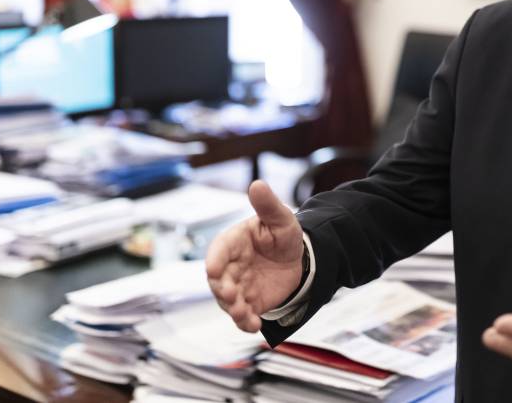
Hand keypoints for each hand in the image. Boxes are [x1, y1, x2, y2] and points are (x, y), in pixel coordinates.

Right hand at [205, 181, 304, 331]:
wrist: (298, 260)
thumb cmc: (282, 235)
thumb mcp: (281, 219)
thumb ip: (268, 205)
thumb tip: (257, 184)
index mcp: (233, 242)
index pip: (219, 250)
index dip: (215, 259)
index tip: (213, 269)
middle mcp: (230, 266)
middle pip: (219, 280)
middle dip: (222, 289)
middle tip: (231, 295)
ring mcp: (238, 286)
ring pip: (228, 301)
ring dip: (233, 309)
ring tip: (244, 314)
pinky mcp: (248, 303)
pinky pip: (243, 316)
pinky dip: (245, 322)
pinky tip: (255, 326)